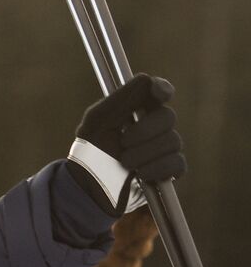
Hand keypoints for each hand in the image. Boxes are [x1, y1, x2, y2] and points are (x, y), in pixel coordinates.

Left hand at [66, 74, 185, 215]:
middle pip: (168, 117)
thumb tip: (148, 79)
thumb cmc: (90, 150)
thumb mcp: (98, 120)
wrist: (89, 186)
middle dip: (145, 130)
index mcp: (135, 109)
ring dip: (145, 153)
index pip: (157, 91)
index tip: (159, 93)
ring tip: (124, 163)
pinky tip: (141, 174)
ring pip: (172, 141)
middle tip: (123, 142)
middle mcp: (152, 125)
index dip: (162, 89)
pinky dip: (158, 168)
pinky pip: (176, 163)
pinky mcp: (168, 170)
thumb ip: (121, 99)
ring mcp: (162, 147)